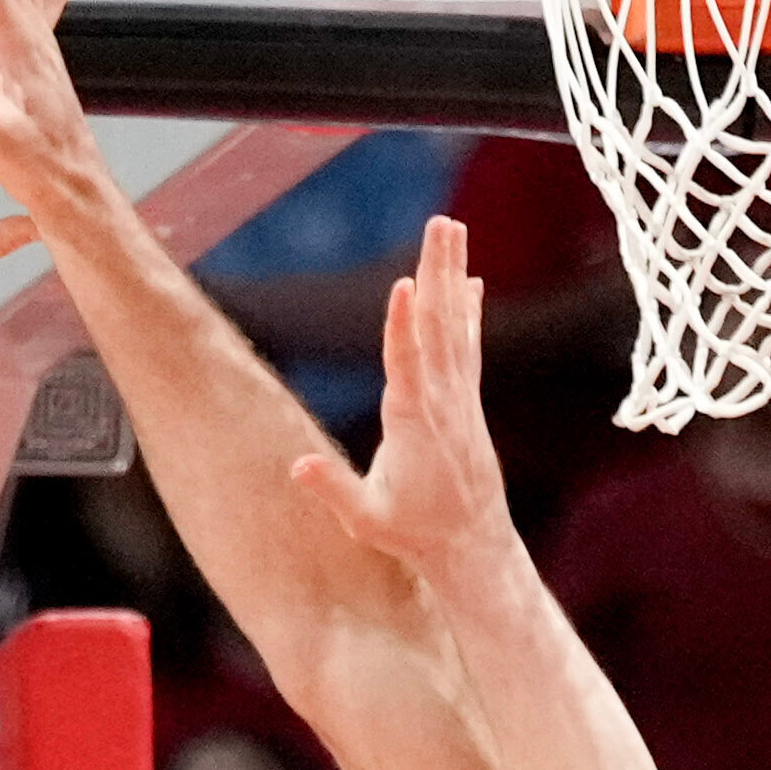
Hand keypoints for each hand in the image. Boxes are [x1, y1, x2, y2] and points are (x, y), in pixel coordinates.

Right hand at [288, 218, 526, 583]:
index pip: (405, 365)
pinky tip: (471, 282)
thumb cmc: (414, 534)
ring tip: (452, 229)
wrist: (473, 545)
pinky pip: (467, 346)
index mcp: (412, 423)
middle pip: (436, 326)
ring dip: (452, 275)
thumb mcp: (366, 520)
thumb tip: (297, 465)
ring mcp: (459, 398)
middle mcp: (441, 401)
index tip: (404, 283)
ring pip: (454, 325)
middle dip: (436, 272)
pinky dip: (468, 312)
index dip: (403, 324)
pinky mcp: (467, 402)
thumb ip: (333, 490)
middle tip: (439, 224)